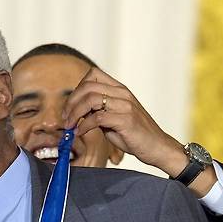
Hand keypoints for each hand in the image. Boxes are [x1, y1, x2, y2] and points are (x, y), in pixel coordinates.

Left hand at [62, 67, 186, 172]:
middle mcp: (122, 94)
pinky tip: (80, 133)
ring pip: (91, 99)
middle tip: (65, 118)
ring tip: (70, 126)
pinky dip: (84, 126)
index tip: (70, 106)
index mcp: (120, 90)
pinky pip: (97, 117)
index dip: (77, 89)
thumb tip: (77, 113)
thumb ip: (98, 112)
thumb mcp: (113, 119)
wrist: (157, 147)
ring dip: (75, 114)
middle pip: (88, 86)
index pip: (94, 74)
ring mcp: (125, 105)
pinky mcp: (126, 120)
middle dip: (71, 102)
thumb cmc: (134, 135)